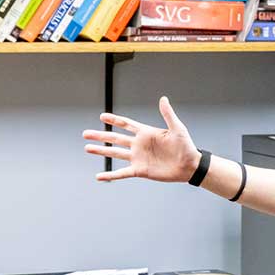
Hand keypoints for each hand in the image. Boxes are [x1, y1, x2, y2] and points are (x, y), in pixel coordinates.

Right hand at [83, 96, 200, 182]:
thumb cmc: (186, 146)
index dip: (114, 120)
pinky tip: (99, 176)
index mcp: (146, 133)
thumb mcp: (177, 128)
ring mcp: (138, 158)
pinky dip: (110, 175)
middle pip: (115, 138)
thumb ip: (168, 114)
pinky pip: (122, 173)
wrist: (189, 166)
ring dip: (101, 151)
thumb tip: (163, 98)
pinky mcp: (140, 170)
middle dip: (100, 135)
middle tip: (85, 133)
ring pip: (115, 153)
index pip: (126, 124)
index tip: (102, 116)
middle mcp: (139, 145)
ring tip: (87, 148)